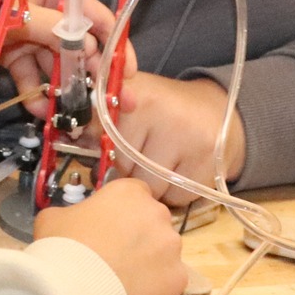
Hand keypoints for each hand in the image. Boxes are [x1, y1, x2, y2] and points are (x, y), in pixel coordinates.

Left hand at [5, 0, 130, 116]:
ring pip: (58, 67)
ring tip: (81, 119)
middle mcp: (46, 12)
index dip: (114, 44)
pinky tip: (45, 115)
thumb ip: (53, 28)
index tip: (126, 73)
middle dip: (96, 78)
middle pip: (82, 46)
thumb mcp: (16, 16)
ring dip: (68, 93)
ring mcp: (29, 35)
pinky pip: (33, 77)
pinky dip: (38, 96)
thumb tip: (89, 44)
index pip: (96, 17)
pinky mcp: (13, 54)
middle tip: (115, 105)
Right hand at [34, 178, 187, 294]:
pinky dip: (156, 286)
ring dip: (150, 259)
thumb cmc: (61, 246)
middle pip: (153, 221)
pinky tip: (135, 294)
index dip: (122, 213)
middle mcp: (158, 212)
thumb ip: (73, 213)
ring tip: (124, 277)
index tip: (109, 228)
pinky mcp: (178, 277)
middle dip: (139, 235)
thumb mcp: (53, 218)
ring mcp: (171, 246)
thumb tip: (75, 222)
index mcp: (130, 192)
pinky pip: (170, 279)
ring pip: (164, 250)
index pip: (135, 195)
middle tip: (115, 254)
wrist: (73, 289)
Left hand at [110, 72, 243, 204]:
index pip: (106, 146)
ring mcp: (190, 138)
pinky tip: (183, 172)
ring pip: (152, 189)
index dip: (112, 154)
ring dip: (154, 186)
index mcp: (138, 96)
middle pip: (127, 171)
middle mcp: (165, 113)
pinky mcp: (209, 162)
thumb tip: (75, 140)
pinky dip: (177, 194)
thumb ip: (102, 119)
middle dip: (133, 172)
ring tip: (165, 164)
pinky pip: (178, 198)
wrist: (219, 110)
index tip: (121, 148)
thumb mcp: (133, 102)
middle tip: (147, 156)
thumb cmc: (165, 111)